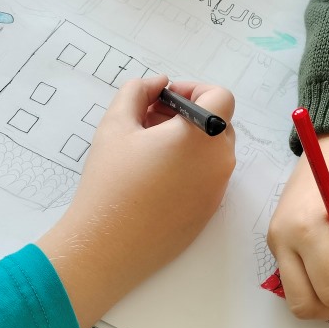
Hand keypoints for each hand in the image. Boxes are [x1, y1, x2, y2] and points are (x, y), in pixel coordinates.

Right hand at [40, 75, 235, 327]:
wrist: (108, 245)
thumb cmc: (111, 181)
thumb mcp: (116, 124)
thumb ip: (138, 91)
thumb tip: (159, 82)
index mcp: (202, 135)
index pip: (221, 97)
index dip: (194, 89)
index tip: (165, 99)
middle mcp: (219, 161)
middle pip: (219, 123)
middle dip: (188, 113)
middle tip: (150, 119)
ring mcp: (218, 190)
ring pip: (213, 150)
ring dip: (188, 139)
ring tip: (148, 147)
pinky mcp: (209, 211)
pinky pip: (208, 176)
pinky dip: (189, 166)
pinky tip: (154, 176)